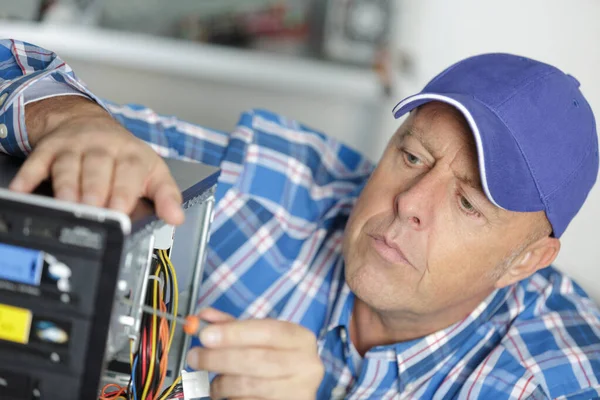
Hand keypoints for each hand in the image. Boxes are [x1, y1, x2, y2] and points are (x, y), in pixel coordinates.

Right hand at [10, 96, 183, 224]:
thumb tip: (177, 218)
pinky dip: (28, 177)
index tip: (121, 210)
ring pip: (69, 165)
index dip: (124, 191)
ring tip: (67, 206)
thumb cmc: (124, 156)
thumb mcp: (152, 171)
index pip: (130, 172)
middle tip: (94, 211)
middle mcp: (103, 147)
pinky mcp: (49, 148)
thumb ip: (166, 195)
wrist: (89, 122)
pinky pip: (37, 162)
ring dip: (67, 186)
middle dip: (95, 191)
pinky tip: (22, 190)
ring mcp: (74, 146)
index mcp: (132, 155)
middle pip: (98, 168)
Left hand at [187, 308, 323, 399]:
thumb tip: (202, 317)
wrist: (294, 389)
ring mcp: (300, 390)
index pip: (267, 331)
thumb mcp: (259, 338)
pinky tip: (228, 393)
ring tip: (213, 381)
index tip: (205, 335)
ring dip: (221, 383)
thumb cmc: (276, 359)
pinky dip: (232, 398)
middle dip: (219, 358)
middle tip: (195, 356)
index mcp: (301, 338)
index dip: (234, 333)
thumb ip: (232, 326)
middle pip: (256, 359)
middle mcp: (307, 364)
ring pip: (249, 385)